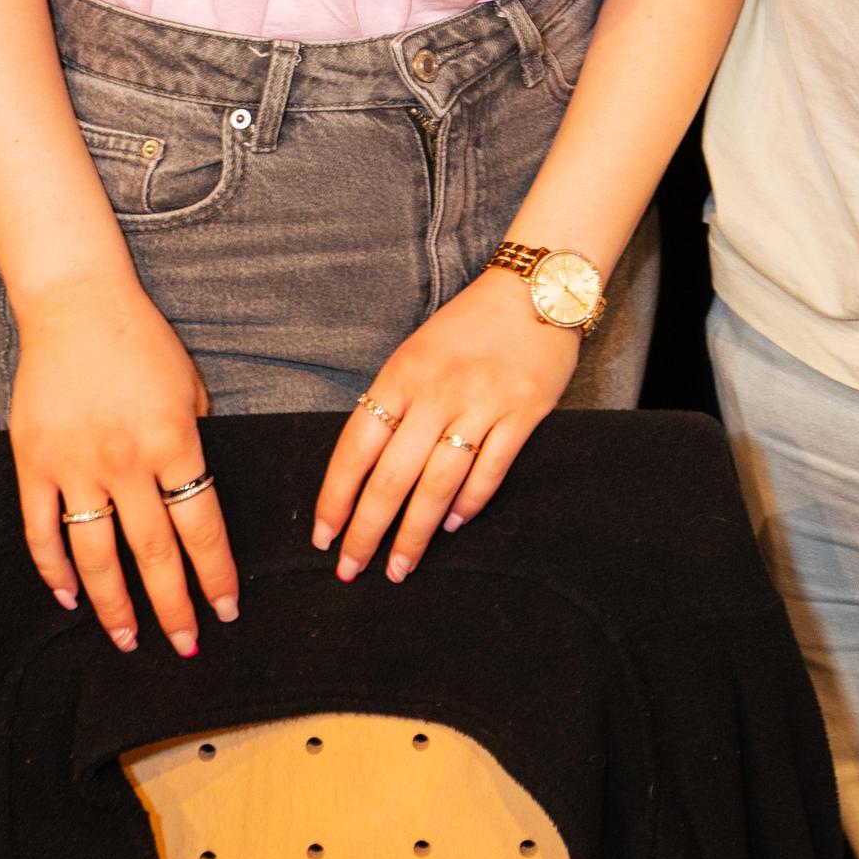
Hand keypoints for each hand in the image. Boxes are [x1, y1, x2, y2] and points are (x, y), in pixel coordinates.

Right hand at [8, 270, 238, 654]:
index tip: (226, 610)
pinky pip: (42, 530)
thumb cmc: (142, 341)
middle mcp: (125, 461)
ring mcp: (75, 465)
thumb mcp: (191, 386)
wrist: (77, 303)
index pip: (201, 527)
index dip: (215, 575)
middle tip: (187, 644)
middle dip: (174, 606)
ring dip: (114, 604)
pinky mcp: (34, 463)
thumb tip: (196, 491)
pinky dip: (54, 569)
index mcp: (173, 441)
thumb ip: (196, 441)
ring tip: (127, 639)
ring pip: (96, 555)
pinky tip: (69, 598)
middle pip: (153, 553)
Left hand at [314, 270, 582, 581]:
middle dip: (367, 532)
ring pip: (437, 484)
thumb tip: (366, 469)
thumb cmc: (468, 326)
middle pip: (392, 477)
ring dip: (414, 534)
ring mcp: (481, 403)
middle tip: (352, 569)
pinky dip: (467, 504)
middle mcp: (437, 392)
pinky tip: (451, 526)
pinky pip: (488, 471)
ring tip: (399, 566)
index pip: (356, 447)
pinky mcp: (522, 413)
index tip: (323, 536)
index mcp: (401, 374)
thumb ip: (393, 402)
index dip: (336, 498)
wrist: (535, 289)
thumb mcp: (415, 353)